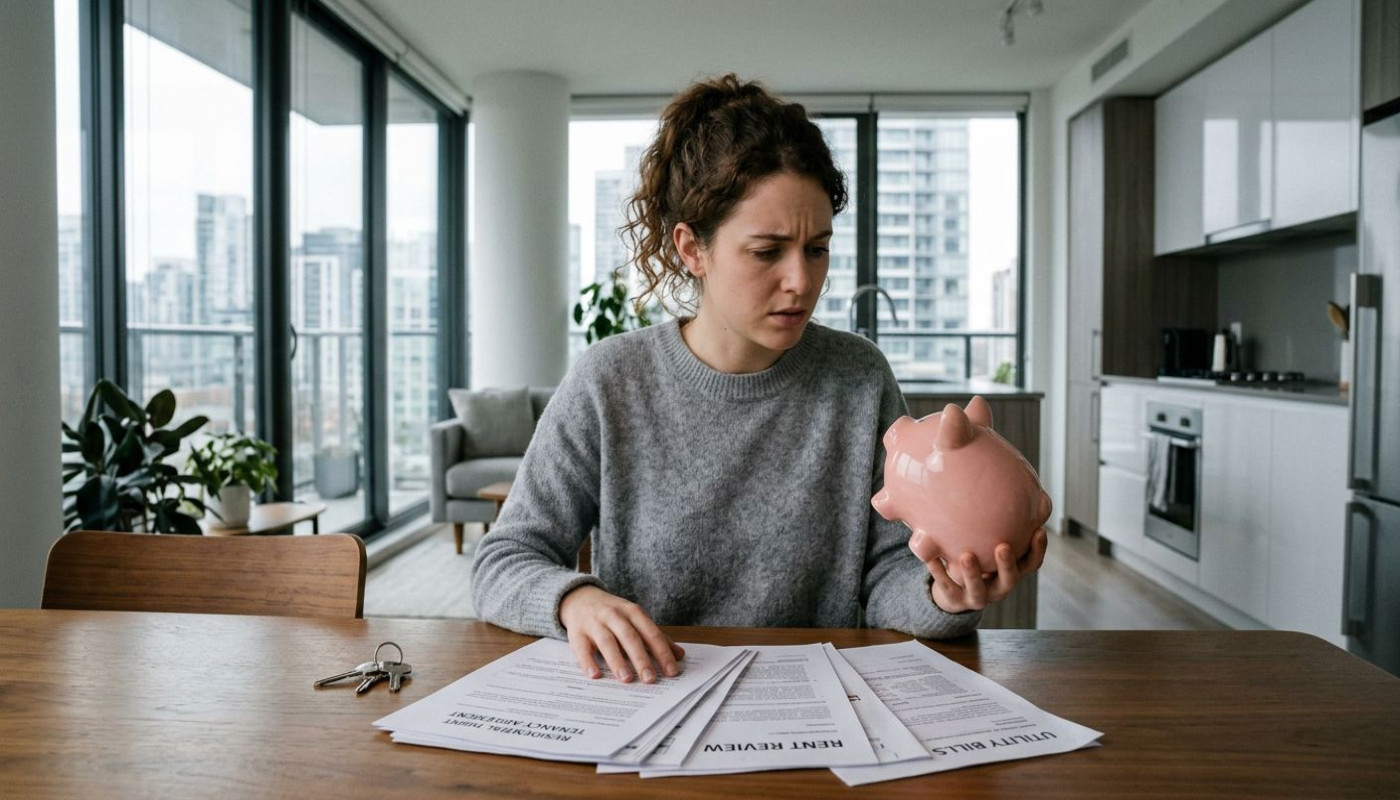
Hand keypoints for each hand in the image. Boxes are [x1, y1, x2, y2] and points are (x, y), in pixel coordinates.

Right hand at [558, 584, 684, 682]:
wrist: (580, 597)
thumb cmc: (613, 613)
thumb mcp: (635, 619)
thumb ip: (655, 637)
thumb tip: (679, 655)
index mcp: (632, 612)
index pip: (651, 633)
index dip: (662, 652)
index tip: (672, 672)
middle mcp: (614, 615)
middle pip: (630, 637)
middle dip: (641, 658)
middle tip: (650, 679)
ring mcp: (594, 623)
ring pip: (607, 641)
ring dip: (617, 661)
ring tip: (626, 679)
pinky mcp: (577, 632)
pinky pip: (581, 648)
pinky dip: (587, 662)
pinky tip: (594, 675)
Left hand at [926, 528, 1048, 613]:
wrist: (955, 595)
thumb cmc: (979, 563)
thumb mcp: (991, 550)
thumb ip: (997, 531)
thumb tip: (1001, 486)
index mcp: (1011, 574)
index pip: (1032, 564)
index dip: (1038, 550)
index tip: (1039, 531)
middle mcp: (999, 588)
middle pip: (1009, 579)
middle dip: (1007, 564)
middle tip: (1002, 546)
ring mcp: (977, 597)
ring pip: (977, 589)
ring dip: (973, 573)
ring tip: (966, 555)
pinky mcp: (955, 600)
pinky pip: (947, 586)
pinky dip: (940, 572)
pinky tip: (932, 558)